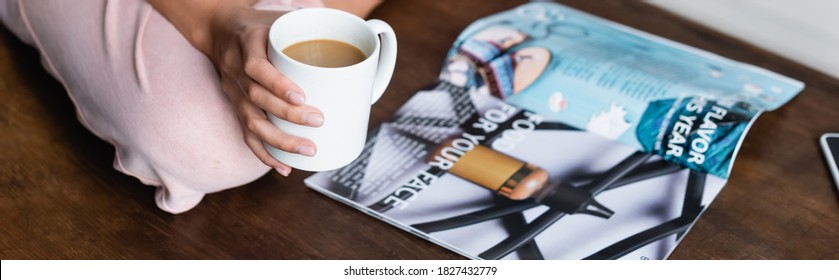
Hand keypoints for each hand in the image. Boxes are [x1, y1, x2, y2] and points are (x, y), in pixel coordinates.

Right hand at [204, 6, 322, 175]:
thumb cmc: (263, 24)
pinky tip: (284, 167)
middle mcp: (235, 68)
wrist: (220, 28)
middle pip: (255, 97)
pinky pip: (245, 134)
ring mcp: (233, 90)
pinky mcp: (235, 106)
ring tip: (308, 150)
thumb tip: (368, 38)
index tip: (302, 96)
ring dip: (279, 140)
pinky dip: (264, 153)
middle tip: (319, 121)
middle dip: (287, 115)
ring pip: (250, 120)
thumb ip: (315, 26)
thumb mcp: (283, 18)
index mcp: (248, 42)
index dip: (277, 84)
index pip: (256, 66)